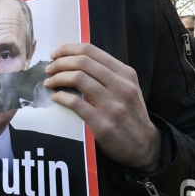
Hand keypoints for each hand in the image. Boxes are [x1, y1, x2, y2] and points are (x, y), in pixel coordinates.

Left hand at [44, 44, 161, 171]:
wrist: (144, 146)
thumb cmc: (129, 113)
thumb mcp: (126, 87)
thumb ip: (106, 73)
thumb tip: (73, 59)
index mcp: (125, 73)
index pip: (91, 50)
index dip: (68, 49)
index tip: (55, 54)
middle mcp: (121, 86)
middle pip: (82, 62)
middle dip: (60, 63)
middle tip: (49, 69)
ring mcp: (113, 105)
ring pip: (78, 78)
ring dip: (57, 78)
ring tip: (49, 82)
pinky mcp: (104, 124)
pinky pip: (76, 103)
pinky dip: (61, 97)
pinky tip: (56, 98)